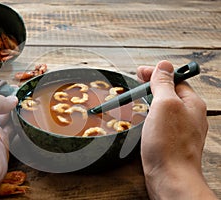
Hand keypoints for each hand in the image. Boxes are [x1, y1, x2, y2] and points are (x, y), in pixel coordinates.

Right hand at [137, 61, 216, 198]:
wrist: (170, 177)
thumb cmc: (169, 143)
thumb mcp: (165, 105)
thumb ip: (164, 84)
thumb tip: (164, 65)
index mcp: (192, 103)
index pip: (174, 79)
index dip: (157, 73)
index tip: (139, 72)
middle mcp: (189, 115)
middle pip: (170, 92)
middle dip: (153, 85)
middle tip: (137, 82)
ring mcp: (180, 129)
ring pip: (165, 107)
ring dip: (151, 99)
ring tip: (138, 97)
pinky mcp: (171, 140)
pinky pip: (162, 121)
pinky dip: (152, 115)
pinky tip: (144, 118)